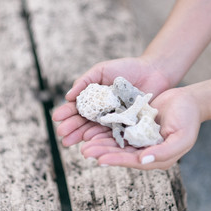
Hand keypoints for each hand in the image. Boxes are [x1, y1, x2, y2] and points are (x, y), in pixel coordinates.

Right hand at [52, 57, 170, 146]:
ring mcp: (114, 120)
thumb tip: (68, 97)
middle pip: (84, 122)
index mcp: (94, 99)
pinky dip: (100, 137)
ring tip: (70, 141)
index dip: (67, 113)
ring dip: (81, 136)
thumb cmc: (126, 68)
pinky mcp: (127, 125)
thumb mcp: (101, 70)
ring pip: (95, 130)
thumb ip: (84, 81)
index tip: (57, 118)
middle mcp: (102, 112)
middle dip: (72, 128)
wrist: (153, 71)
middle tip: (61, 134)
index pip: (77, 108)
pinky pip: (112, 132)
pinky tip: (90, 140)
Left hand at [81, 87, 201, 169]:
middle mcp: (145, 150)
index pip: (133, 161)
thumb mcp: (181, 138)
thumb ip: (164, 153)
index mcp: (156, 157)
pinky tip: (92, 130)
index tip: (99, 160)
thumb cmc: (188, 119)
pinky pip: (118, 129)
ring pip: (116, 142)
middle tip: (85, 151)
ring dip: (100, 143)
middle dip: (102, 152)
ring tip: (84, 143)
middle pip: (120, 152)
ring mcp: (139, 137)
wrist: (189, 100)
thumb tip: (142, 161)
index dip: (116, 160)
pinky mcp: (134, 125)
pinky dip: (105, 130)